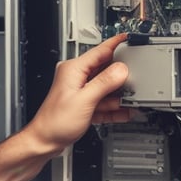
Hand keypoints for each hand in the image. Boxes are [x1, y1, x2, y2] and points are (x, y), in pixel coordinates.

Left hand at [26, 34, 132, 154]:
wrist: (45, 142)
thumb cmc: (55, 122)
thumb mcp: (84, 100)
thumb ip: (104, 83)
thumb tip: (121, 70)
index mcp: (73, 69)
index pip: (100, 50)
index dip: (117, 44)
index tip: (130, 39)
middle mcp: (76, 77)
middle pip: (106, 70)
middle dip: (122, 78)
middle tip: (136, 83)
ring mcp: (80, 90)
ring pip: (107, 88)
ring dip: (118, 97)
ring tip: (131, 103)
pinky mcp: (84, 104)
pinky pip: (103, 101)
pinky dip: (113, 108)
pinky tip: (123, 112)